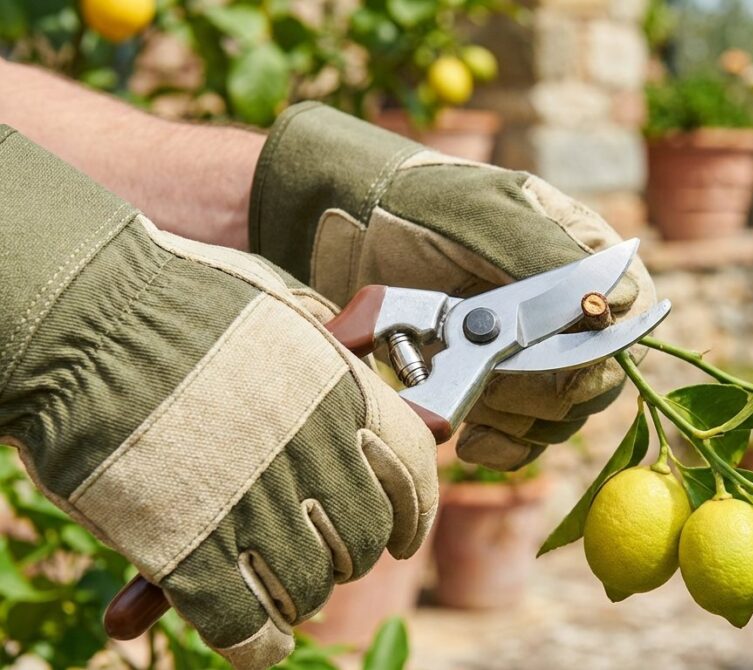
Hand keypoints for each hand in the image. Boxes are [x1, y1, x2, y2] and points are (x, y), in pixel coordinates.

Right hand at [0, 128, 436, 668]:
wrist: (80, 316)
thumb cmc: (168, 296)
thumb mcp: (270, 299)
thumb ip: (315, 334)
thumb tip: (347, 343)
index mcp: (344, 394)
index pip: (414, 473)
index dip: (412, 513)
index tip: (401, 536)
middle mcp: (317, 455)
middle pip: (360, 539)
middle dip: (346, 556)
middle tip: (323, 557)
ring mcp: (256, 508)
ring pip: (307, 587)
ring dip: (297, 594)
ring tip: (279, 588)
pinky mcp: (192, 555)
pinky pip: (243, 627)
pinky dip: (254, 644)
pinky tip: (256, 642)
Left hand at [250, 103, 656, 469]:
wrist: (350, 233)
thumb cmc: (416, 208)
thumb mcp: (477, 215)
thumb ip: (541, 254)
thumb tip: (612, 301)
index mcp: (583, 254)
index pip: (625, 317)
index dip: (595, 346)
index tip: (532, 350)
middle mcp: (573, 310)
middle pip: (596, 379)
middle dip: (537, 387)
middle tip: (484, 375)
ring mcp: (538, 356)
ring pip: (562, 417)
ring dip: (515, 417)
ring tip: (465, 397)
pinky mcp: (503, 394)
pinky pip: (527, 441)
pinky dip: (502, 446)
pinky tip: (471, 435)